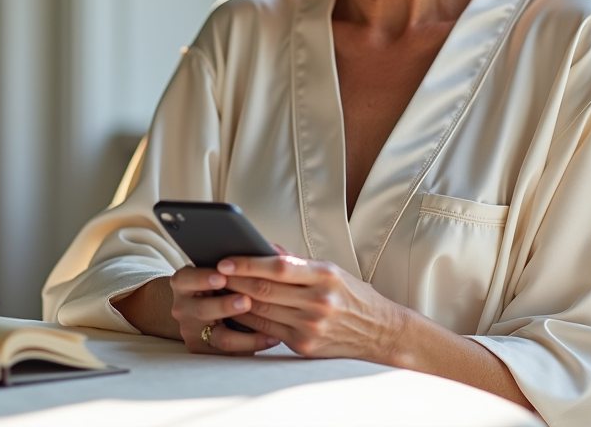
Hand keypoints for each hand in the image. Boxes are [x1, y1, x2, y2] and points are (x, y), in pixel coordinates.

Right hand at [167, 265, 281, 354]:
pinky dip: (254, 344)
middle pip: (202, 310)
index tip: (222, 276)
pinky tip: (272, 338)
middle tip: (246, 300)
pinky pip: (231, 352)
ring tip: (268, 328)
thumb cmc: (217, 281)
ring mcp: (193, 332)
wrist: (198, 309)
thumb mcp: (216, 268)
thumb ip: (233, 262)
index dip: (203, 278)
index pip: (187, 279)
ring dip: (245, 333)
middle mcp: (183, 308)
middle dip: (226, 305)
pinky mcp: (206, 350)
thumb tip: (260, 249)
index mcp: (183, 282)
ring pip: (219, 336)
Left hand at [216, 253, 404, 361]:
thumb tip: (261, 245)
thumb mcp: (331, 270)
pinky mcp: (304, 345)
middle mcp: (318, 302)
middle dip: (234, 281)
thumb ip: (296, 260)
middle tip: (211, 273)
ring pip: (262, 311)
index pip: (278, 267)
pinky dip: (248, 319)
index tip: (225, 260)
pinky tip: (234, 310)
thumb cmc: (352, 296)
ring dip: (236, 301)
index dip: (248, 264)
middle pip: (265, 290)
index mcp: (325, 276)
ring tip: (217, 290)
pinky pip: (267, 330)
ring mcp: (310, 326)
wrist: (378, 332)